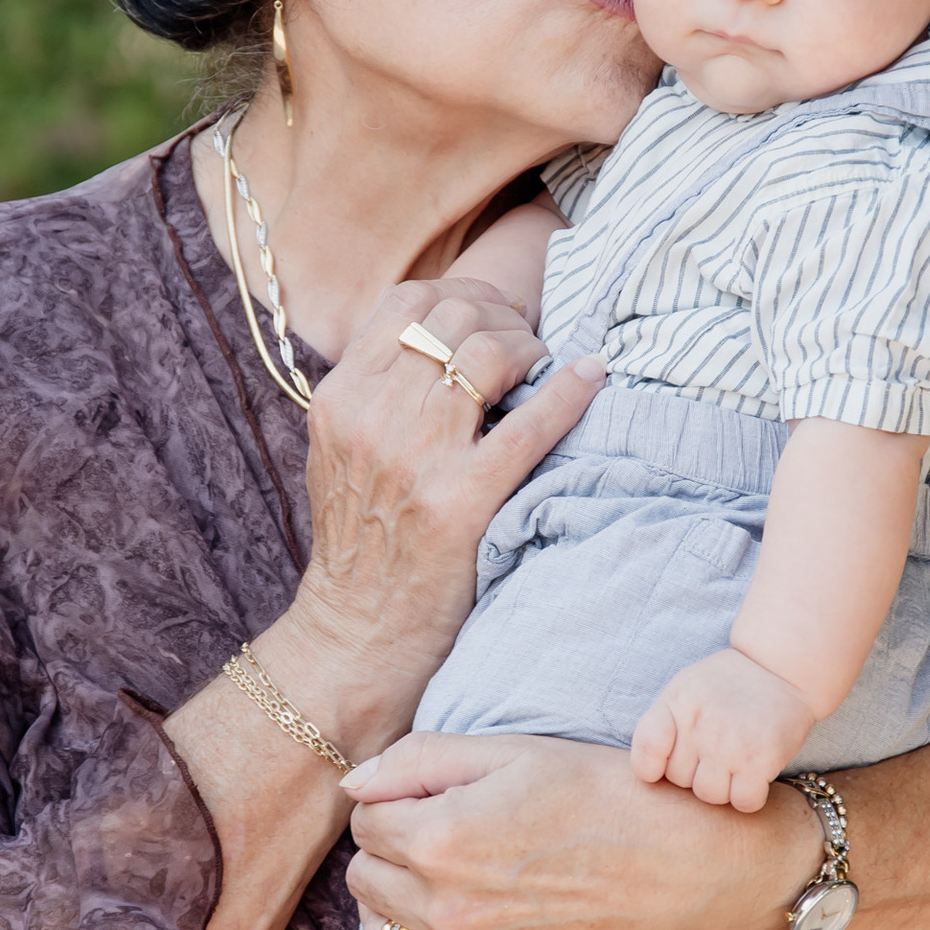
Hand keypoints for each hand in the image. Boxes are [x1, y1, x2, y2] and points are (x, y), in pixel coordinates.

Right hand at [275, 291, 602, 763]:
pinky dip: (568, 391)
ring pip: (488, 354)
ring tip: (545, 368)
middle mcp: (371, 419)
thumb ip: (377, 392)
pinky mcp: (461, 503)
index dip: (462, 294)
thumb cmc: (363, 544)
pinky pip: (528, 424)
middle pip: (453, 318)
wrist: (357, 634)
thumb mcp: (344, 453)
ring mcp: (416, 459)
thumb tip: (447, 338)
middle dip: (504, 317)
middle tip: (529, 344)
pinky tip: (590, 378)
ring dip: (530, 348)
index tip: (493, 314)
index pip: (406, 302)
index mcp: (338, 400)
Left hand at [343, 734, 820, 929]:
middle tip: (439, 839)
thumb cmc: (597, 794)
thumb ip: (417, 760)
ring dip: (396, 912)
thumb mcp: (509, 752)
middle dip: (389, 855)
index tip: (427, 801)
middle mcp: (448, 909)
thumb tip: (351, 787)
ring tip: (439, 889)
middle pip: (365, 881)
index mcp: (441, 838)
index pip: (365, 823)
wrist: (681, 860)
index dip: (391, 805)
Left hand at [630, 646, 811, 811]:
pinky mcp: (760, 760)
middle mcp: (700, 725)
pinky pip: (743, 802)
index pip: (646, 753)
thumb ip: (663, 722)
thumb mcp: (686, 687)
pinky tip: (753, 776)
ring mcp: (730, 744)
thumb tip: (650, 771)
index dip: (653, 768)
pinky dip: (748, 796)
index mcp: (677, 704)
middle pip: (678, 780)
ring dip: (722, 787)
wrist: (782, 668)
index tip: (669, 762)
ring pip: (709, 795)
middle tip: (716, 751)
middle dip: (694, 773)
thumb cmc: (728, 683)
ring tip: (734, 762)